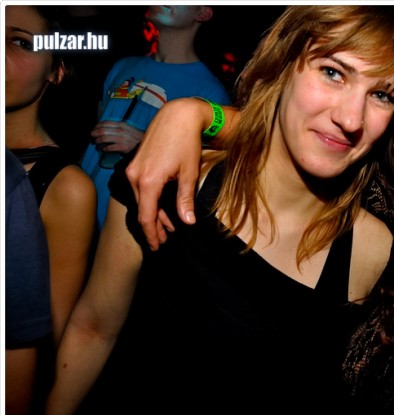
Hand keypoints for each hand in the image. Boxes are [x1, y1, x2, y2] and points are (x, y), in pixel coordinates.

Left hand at [91, 121, 143, 153]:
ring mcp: (121, 139)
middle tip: (92, 136)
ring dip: (98, 141)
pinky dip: (104, 148)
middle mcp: (120, 131)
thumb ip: (119, 127)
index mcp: (121, 125)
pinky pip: (109, 147)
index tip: (94, 128)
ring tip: (96, 142)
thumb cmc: (136, 136)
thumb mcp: (128, 128)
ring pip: (104, 139)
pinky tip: (103, 149)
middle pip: (103, 130)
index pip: (105, 123)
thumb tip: (107, 128)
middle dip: (95, 133)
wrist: (146, 143)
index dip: (97, 126)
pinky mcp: (123, 147)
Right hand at [125, 98, 209, 250]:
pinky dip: (151, 201)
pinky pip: (140, 189)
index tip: (157, 247)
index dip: (151, 234)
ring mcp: (132, 169)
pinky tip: (161, 209)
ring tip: (167, 229)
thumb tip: (188, 222)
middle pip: (142, 210)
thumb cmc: (186, 143)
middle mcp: (134, 176)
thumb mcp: (189, 174)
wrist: (177, 116)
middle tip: (164, 242)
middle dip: (153, 227)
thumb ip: (185, 200)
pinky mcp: (135, 164)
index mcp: (148, 182)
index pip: (146, 217)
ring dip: (153, 215)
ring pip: (141, 200)